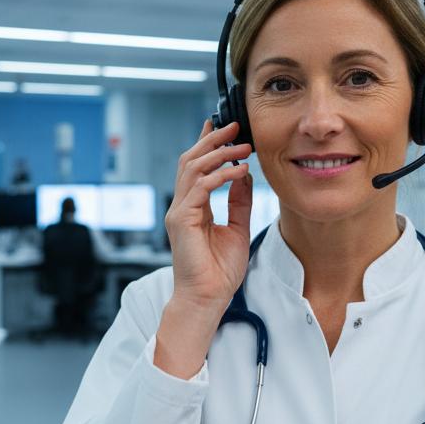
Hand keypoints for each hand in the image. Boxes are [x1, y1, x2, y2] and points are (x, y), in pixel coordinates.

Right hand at [164, 120, 254, 311]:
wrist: (208, 298)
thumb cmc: (219, 272)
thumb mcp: (237, 228)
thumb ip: (239, 201)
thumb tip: (244, 175)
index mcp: (193, 208)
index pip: (196, 167)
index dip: (207, 144)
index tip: (224, 127)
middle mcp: (182, 206)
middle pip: (191, 160)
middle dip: (212, 139)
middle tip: (235, 126)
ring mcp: (180, 212)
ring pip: (193, 168)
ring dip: (218, 153)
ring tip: (242, 146)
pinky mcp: (182, 220)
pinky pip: (201, 188)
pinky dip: (220, 175)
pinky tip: (239, 170)